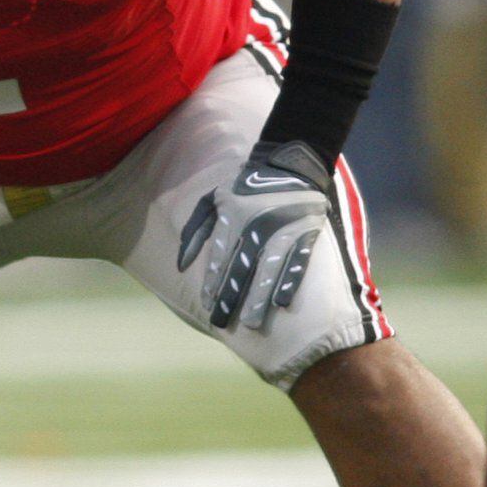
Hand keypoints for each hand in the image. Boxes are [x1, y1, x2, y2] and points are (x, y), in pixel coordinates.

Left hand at [176, 139, 331, 329]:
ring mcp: (283, 229)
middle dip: (230, 298)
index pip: (220, 258)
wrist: (289, 164)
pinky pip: (297, 262)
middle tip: (222, 322)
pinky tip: (281, 304)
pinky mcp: (305, 232)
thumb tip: (181, 264)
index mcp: (233, 218)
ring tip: (249, 322)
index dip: (213, 283)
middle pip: (241, 269)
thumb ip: (195, 230)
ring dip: (258, 298)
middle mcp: (256, 226)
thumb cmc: (246, 185)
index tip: (208, 304)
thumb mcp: (213, 200)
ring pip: (267, 271)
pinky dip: (289, 282)